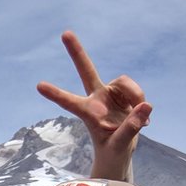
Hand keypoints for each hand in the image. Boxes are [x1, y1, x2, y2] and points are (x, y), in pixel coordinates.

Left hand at [37, 31, 150, 181]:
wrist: (120, 152)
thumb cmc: (112, 153)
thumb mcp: (120, 146)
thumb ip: (131, 128)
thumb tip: (146, 106)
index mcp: (87, 113)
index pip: (69, 102)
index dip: (56, 94)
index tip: (38, 85)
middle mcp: (96, 99)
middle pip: (86, 70)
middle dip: (77, 52)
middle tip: (65, 33)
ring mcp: (110, 94)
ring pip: (124, 82)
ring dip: (136, 95)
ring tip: (142, 119)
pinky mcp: (124, 94)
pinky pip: (137, 90)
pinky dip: (141, 101)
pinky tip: (143, 118)